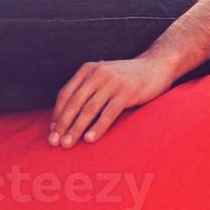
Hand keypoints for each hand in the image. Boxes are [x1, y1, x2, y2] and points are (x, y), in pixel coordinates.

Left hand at [48, 55, 176, 146]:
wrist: (157, 65)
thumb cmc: (126, 76)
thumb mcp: (103, 76)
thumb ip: (87, 89)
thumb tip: (67, 115)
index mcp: (87, 70)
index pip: (65, 94)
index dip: (57, 113)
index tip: (52, 130)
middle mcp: (97, 74)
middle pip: (74, 103)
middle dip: (62, 124)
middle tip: (54, 142)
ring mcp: (112, 82)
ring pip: (88, 110)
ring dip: (76, 129)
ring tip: (68, 144)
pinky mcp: (127, 92)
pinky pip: (108, 113)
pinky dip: (97, 127)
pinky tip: (89, 139)